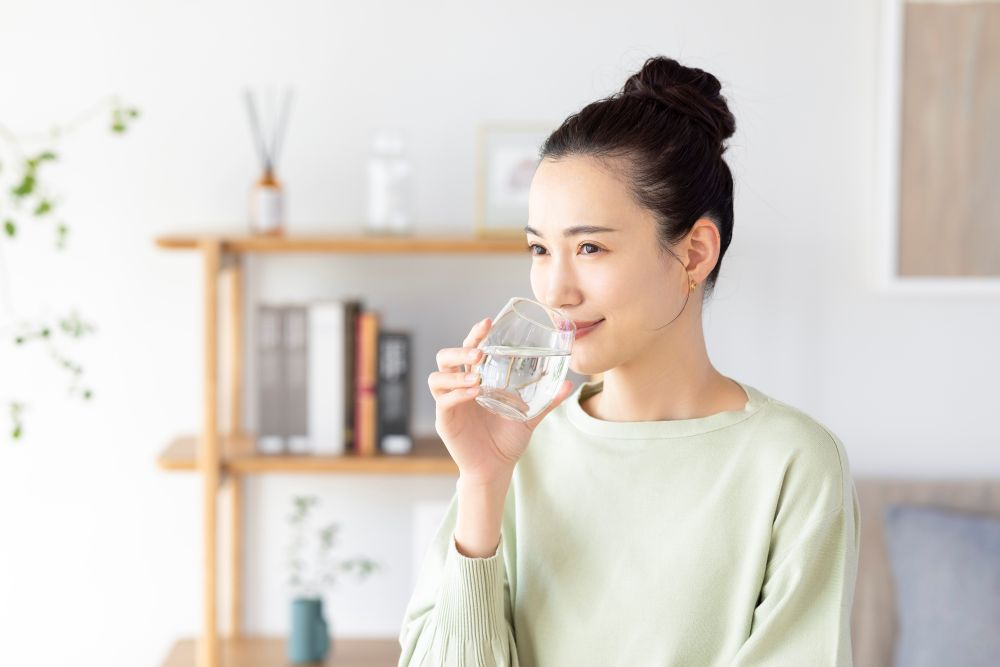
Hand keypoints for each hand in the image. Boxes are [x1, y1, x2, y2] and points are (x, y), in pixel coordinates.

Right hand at [428, 317, 574, 483]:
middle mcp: (458, 388)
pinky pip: (443, 402)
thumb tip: (568, 384)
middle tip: (479, 353)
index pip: (468, 350)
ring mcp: (449, 404)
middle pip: (445, 358)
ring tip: (477, 376)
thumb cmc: (507, 440)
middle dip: (459, 351)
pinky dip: (457, 395)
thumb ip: (546, 400)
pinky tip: (474, 393)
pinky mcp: (445, 421)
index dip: (475, 335)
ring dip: (456, 374)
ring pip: (437, 378)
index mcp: (475, 380)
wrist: (497, 468)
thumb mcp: (529, 416)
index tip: (488, 323)